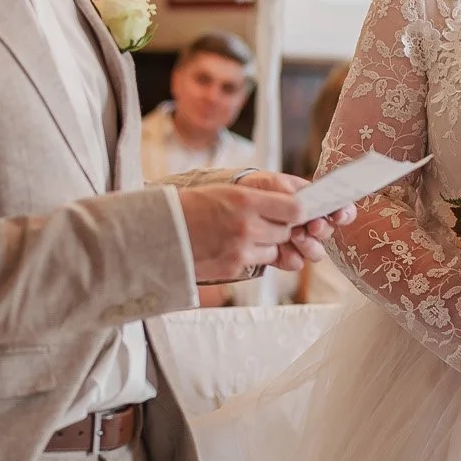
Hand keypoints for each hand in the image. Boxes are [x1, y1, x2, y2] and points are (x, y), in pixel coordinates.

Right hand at [177, 173, 349, 283]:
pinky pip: (259, 262)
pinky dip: (253, 255)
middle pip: (288, 230)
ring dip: (268, 243)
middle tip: (264, 220)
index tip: (299, 209)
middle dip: (282, 226)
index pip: (297, 208)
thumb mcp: (226, 192)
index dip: (302, 211)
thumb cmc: (190, 207)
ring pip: (276, 248)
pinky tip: (231, 246)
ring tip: (243, 233)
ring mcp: (241, 250)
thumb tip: (295, 204)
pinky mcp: (234, 268)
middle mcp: (248, 225)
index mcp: (246, 199)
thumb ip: (260, 199)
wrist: (158, 232)